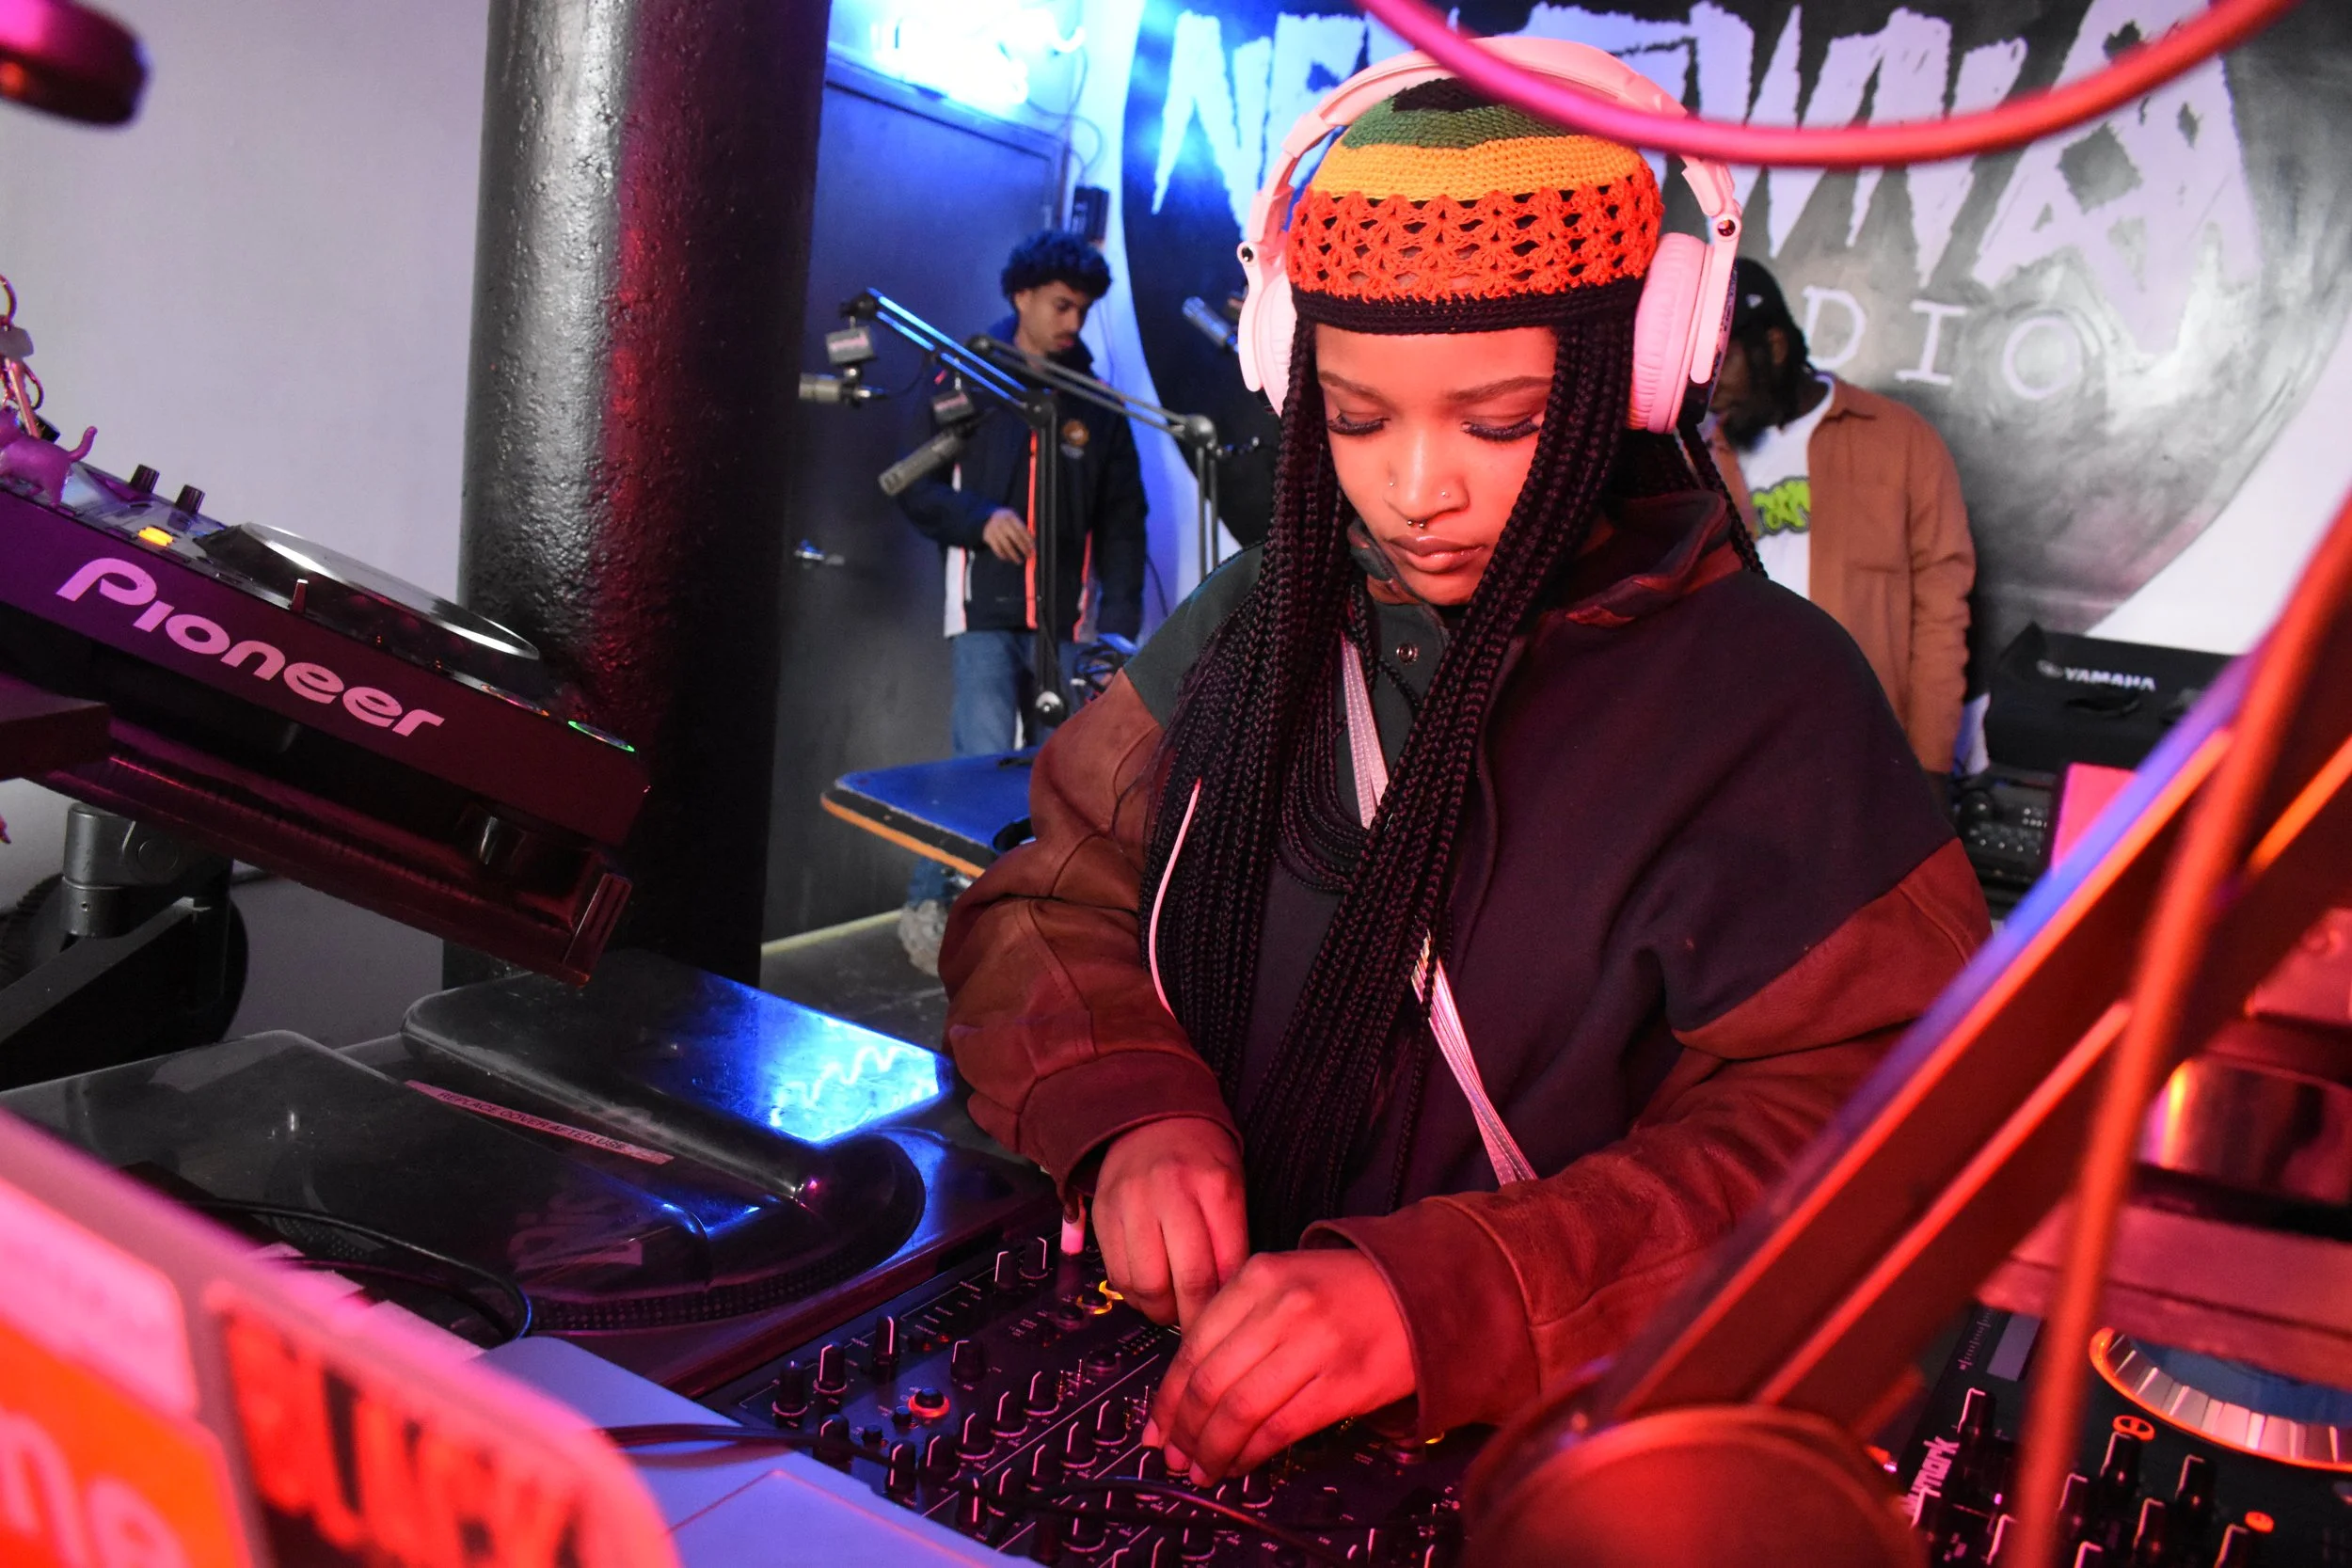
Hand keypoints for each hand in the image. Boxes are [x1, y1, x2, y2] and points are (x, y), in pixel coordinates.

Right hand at [982, 509, 1032, 562]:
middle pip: (1015, 538)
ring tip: (1019, 561)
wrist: (987, 517)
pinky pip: (997, 549)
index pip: (1022, 530)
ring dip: (1014, 555)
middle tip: (1029, 556)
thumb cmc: (1007, 521)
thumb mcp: (1014, 519)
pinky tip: (1008, 558)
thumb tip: (1032, 543)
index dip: (1028, 540)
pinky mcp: (988, 537)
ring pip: (1006, 545)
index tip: (1033, 548)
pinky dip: (1003, 555)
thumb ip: (1023, 528)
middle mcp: (1002, 523)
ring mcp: (994, 530)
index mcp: (1011, 517)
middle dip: (1023, 548)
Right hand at [1093, 1117, 1247, 1328]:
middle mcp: (1171, 1192)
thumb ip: (1232, 1243)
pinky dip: (1134, 1295)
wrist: (1151, 1118)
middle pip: (1185, 1282)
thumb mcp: (1232, 1190)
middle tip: (1199, 1325)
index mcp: (1215, 1187)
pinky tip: (1148, 1291)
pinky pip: (1116, 1274)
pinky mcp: (1102, 1214)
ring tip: (1172, 1308)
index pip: (1226, 1267)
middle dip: (1194, 1317)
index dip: (1228, 1306)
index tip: (1228, 1322)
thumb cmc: (1201, 1160)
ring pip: (1145, 1285)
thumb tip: (1227, 1304)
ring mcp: (1131, 1203)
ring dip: (1160, 1310)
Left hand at [1143, 1249, 1413, 1483]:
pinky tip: (1239, 1463)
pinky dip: (1250, 1453)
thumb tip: (1183, 1391)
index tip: (1156, 1427)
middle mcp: (1282, 1307)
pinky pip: (1279, 1428)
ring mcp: (1314, 1345)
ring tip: (1202, 1468)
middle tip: (1174, 1456)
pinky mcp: (1342, 1384)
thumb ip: (1235, 1321)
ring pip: (1239, 1410)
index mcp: (1258, 1276)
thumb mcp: (1282, 1282)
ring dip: (1212, 1449)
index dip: (1168, 1396)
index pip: (1193, 1344)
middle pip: (1210, 1381)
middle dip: (1184, 1430)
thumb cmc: (1343, 1293)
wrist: (1420, 1293)